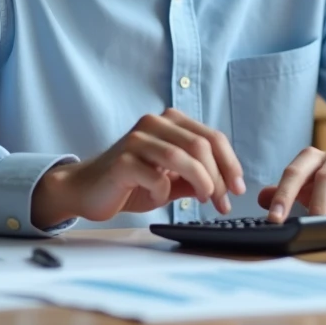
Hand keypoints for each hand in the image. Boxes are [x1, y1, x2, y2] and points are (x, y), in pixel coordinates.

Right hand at [32, 108, 245, 227]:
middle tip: (222, 202)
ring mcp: (137, 140)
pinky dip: (164, 191)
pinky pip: (155, 176)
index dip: (230, 163)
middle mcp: (154, 123)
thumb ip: (196, 176)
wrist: (87, 191)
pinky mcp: (122, 161)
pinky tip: (159, 198)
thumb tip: (227, 187)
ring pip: (181, 156)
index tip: (239, 189)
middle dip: (219, 176)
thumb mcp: (171, 178)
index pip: (212, 137)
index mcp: (170, 122)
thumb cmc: (131, 182)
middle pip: (201, 145)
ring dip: (200, 182)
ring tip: (204, 200)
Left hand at [257, 147, 325, 222]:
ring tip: (317, 224)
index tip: (273, 219)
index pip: (291, 174)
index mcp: (311, 161)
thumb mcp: (312, 195)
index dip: (281, 195)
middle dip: (294, 197)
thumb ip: (287, 195)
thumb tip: (261, 198)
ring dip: (322, 202)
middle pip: (306, 173)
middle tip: (289, 223)